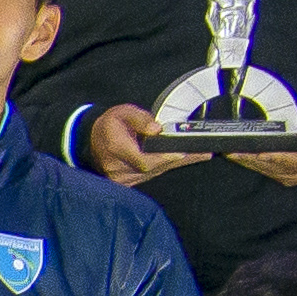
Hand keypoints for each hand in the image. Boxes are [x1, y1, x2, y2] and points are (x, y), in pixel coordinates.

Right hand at [81, 103, 201, 184]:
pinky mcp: (128, 183)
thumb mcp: (123, 112)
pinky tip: (183, 160)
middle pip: (154, 168)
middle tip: (203, 153)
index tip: (181, 153)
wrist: (92, 141)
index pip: (142, 160)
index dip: (163, 158)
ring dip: (176, 163)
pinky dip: (167, 167)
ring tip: (200, 154)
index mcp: (116, 148)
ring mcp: (123, 178)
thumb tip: (157, 129)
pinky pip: (151, 176)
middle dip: (178, 159)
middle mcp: (118, 167)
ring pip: (155, 173)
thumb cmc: (110, 125)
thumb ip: (140, 119)